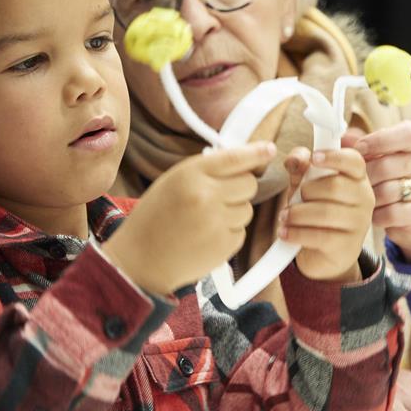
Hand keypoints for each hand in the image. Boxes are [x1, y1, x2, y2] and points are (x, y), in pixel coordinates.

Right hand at [104, 142, 275, 294]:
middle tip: (220, 195)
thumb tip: (246, 161)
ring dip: (234, 211)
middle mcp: (206, 196)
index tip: (270, 150)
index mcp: (190, 174)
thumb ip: (206, 170)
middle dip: (241, 187)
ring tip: (206, 219)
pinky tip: (206, 236)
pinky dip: (229, 232)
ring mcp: (217, 222)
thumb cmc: (155, 216)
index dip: (256, 153)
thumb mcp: (173, 181)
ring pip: (247, 208)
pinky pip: (241, 231)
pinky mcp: (224, 246)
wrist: (140, 260)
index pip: (235, 157)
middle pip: (249, 183)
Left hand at [279, 147, 373, 282]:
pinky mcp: (348, 246)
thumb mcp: (305, 185)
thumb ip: (300, 168)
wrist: (321, 254)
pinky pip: (320, 236)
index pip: (354, 161)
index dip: (334, 156)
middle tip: (291, 200)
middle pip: (334, 186)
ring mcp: (359, 224)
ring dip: (297, 213)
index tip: (314, 158)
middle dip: (305, 191)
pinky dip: (296, 233)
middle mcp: (364, 198)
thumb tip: (295, 159)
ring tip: (284, 217)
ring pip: (325, 212)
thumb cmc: (314, 211)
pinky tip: (285, 233)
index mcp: (357, 178)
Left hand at [343, 121, 410, 262]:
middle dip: (364, 176)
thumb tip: (344, 138)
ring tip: (362, 198)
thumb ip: (362, 144)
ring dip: (369, 198)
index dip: (379, 141)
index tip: (359, 148)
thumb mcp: (380, 154)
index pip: (407, 135)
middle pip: (387, 166)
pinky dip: (378, 215)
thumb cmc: (393, 176)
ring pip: (387, 192)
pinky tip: (374, 213)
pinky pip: (392, 213)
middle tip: (352, 181)